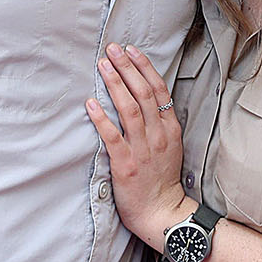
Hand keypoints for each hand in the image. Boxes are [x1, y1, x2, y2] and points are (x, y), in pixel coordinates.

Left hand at [86, 43, 193, 249]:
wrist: (162, 213)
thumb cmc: (162, 180)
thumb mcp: (170, 146)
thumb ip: (160, 123)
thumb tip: (145, 97)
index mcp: (169, 129)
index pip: (159, 90)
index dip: (144, 67)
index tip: (131, 50)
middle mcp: (158, 135)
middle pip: (144, 93)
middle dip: (128, 67)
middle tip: (113, 49)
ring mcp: (143, 149)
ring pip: (131, 109)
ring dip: (116, 84)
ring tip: (102, 65)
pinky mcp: (126, 164)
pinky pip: (113, 137)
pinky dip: (102, 118)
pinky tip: (91, 103)